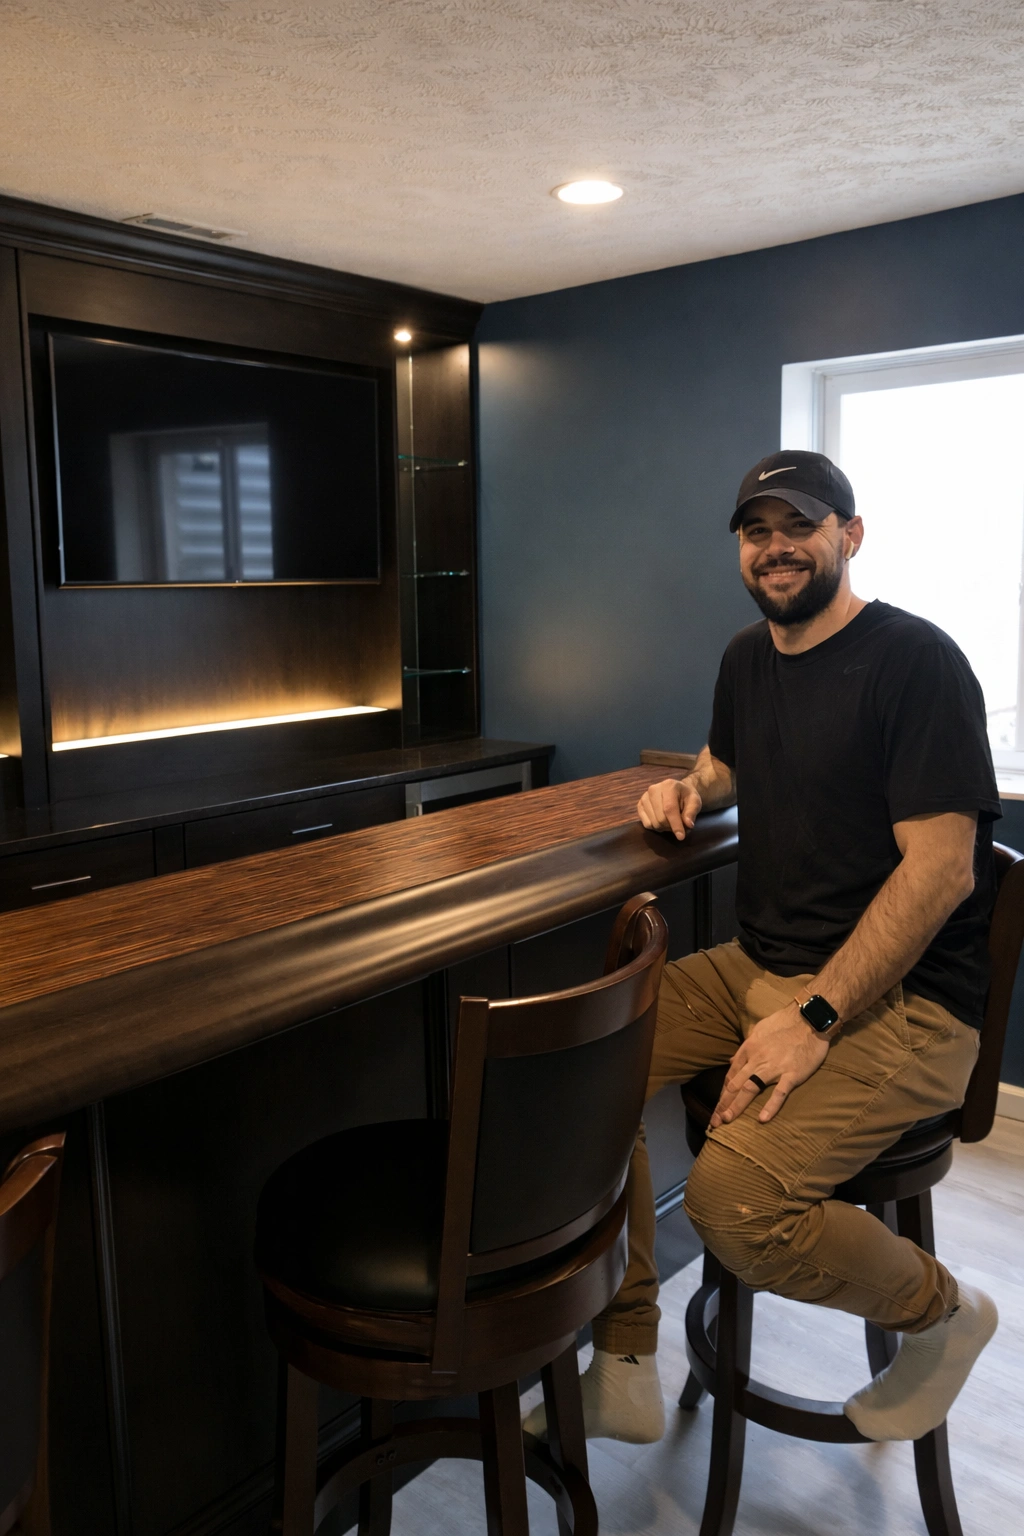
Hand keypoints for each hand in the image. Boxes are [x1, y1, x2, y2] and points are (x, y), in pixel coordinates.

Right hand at [637, 778, 701, 840]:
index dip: (675, 824)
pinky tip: (662, 821)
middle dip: (671, 827)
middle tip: (679, 825)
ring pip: (653, 823)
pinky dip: (655, 827)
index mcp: (668, 786)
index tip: (681, 837)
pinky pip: (646, 824)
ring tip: (671, 822)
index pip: (669, 809)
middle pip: (660, 818)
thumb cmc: (687, 797)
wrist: (677, 791)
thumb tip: (688, 825)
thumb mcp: (695, 802)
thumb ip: (692, 812)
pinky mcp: (639, 805)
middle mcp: (653, 789)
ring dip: (664, 828)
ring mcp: (644, 797)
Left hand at [710, 1003, 829, 1126]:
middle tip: (715, 1121)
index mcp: (748, 1049)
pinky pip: (779, 1093)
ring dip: (737, 1106)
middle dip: (723, 1104)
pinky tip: (762, 1119)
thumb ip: (745, 1048)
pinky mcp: (792, 1074)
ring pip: (750, 1089)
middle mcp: (757, 1059)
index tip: (718, 1107)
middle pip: (735, 1085)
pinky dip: (770, 1106)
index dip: (723, 1093)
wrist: (809, 1019)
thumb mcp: (758, 1030)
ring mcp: (774, 1068)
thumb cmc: (784, 1023)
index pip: (731, 1075)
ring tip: (727, 1120)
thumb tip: (732, 1061)